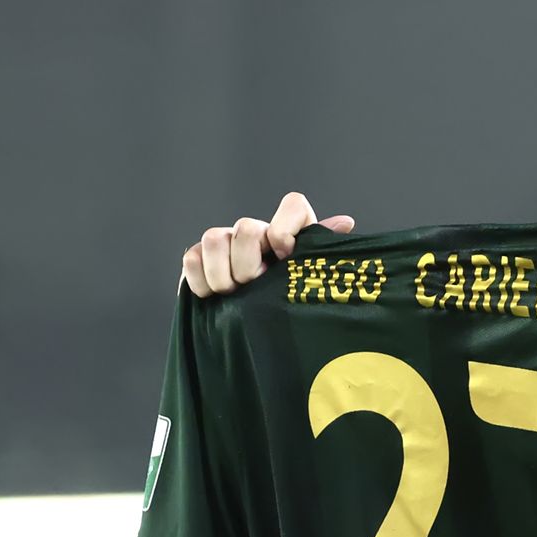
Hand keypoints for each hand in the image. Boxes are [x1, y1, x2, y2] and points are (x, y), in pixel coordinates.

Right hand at [182, 191, 353, 297]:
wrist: (249, 330)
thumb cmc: (283, 308)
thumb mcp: (306, 287)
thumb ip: (321, 256)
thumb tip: (345, 222)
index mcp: (287, 236)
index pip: (294, 206)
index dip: (286, 229)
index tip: (283, 257)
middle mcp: (255, 233)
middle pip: (246, 227)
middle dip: (248, 266)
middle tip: (255, 288)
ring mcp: (224, 243)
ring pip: (214, 238)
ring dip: (224, 276)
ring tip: (234, 295)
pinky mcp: (197, 259)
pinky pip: (191, 259)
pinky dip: (201, 282)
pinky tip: (215, 298)